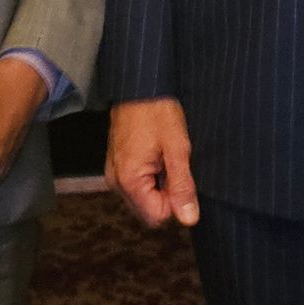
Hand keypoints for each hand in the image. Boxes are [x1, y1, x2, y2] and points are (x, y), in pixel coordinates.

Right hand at [108, 97, 199, 229]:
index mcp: (129, 180)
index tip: (181, 176)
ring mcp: (114, 173)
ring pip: (143, 198)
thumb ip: (182, 185)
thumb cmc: (157, 112)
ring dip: (159, 186)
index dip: (175, 201)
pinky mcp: (116, 165)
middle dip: (166, 195)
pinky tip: (157, 156)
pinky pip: (136, 185)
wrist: (139, 85)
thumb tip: (189, 219)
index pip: (157, 217)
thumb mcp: (177, 148)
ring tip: (165, 158)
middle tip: (174, 165)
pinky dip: (150, 177)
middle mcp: (116, 182)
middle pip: (148, 211)